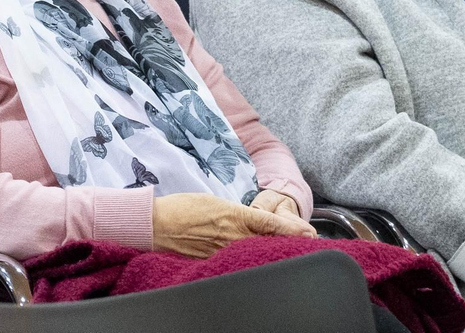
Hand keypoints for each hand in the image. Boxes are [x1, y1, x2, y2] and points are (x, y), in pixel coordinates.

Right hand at [152, 192, 315, 257]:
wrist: (155, 224)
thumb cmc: (181, 209)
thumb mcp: (215, 202)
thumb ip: (238, 213)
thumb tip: (255, 221)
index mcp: (234, 216)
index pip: (270, 223)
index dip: (292, 230)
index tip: (309, 233)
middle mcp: (232, 236)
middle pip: (269, 242)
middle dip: (288, 243)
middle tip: (306, 243)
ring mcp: (223, 252)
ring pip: (255, 253)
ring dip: (272, 252)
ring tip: (287, 252)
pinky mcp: (213, 263)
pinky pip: (237, 263)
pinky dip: (250, 261)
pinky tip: (257, 262)